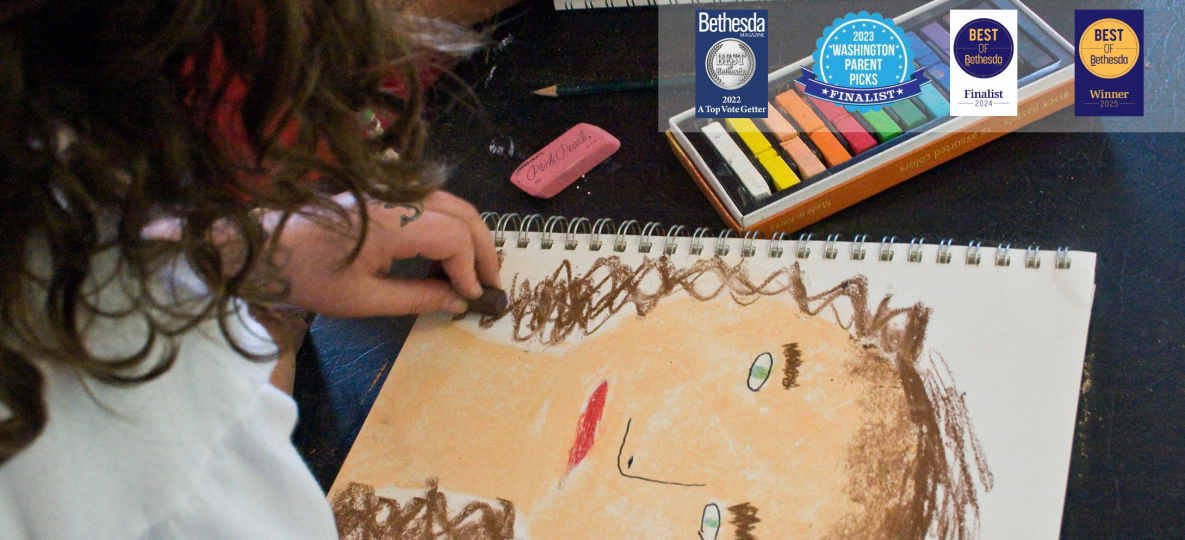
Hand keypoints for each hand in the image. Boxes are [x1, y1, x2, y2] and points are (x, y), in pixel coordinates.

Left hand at [272, 190, 499, 317]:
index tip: (471, 299)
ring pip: (452, 204)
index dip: (470, 269)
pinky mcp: (385, 194)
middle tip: (489, 285)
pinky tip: (444, 257)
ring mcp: (392, 192)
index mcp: (392, 222)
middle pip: (463, 213)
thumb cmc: (308, 277)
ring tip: (471, 273)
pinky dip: (450, 227)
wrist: (265, 248)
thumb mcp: (363, 300)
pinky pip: (434, 204)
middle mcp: (398, 198)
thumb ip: (417, 298)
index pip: (454, 238)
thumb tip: (458, 302)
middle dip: (483, 250)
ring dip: (469, 237)